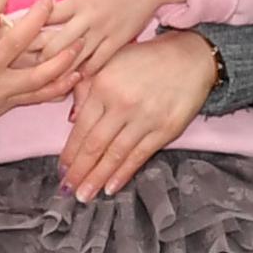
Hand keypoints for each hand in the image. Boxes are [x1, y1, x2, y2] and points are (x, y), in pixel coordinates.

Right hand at [0, 0, 82, 150]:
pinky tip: (76, 74)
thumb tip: (1, 14)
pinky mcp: (6, 105)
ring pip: (38, 74)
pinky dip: (60, 86)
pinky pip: (38, 96)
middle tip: (49, 2)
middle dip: (38, 17)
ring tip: (78, 42)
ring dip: (62, 58)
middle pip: (18, 40)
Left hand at [29, 0, 182, 82]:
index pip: (42, 19)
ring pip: (72, 58)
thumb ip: (66, 6)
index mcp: (75, 1)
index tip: (9, 43)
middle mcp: (85, 18)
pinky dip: (82, 72)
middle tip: (19, 73)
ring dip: (57, 71)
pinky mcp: (117, 43)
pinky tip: (72, 80)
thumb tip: (41, 17)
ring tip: (42, 82)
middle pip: (53, 45)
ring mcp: (101, 32)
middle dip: (35, 60)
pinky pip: (95, 63)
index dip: (25, 32)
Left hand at [61, 33, 217, 198]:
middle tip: (68, 190)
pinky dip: (123, 174)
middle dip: (79, 171)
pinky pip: (139, 156)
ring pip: (114, 155)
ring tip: (85, 195)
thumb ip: (87, 87)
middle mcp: (122, 103)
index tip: (62, 169)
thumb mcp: (111, 62)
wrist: (189, 58)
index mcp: (104, 86)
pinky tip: (111, 187)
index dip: (70, 152)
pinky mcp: (165, 129)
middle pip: (94, 145)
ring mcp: (144, 118)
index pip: (81, 127)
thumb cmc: (146, 60)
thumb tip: (71, 119)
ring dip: (97, 178)